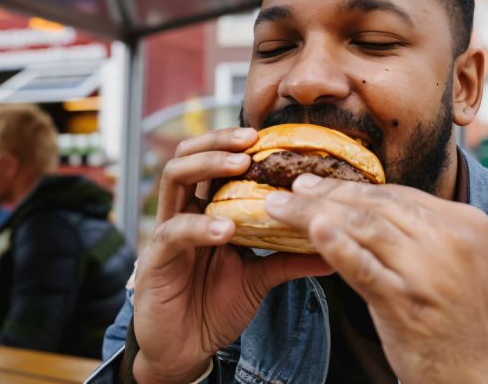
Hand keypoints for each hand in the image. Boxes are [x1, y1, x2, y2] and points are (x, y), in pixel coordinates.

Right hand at [133, 128, 331, 383]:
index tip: (267, 137)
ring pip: (173, 178)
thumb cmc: (215, 306)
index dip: (234, 143)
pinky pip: (173, 232)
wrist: (186, 350)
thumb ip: (289, 258)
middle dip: (218, 142)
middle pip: (187, 156)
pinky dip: (200, 226)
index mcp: (205, 210)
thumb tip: (333, 248)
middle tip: (250, 141)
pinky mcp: (154, 259)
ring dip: (206, 166)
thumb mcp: (260, 277)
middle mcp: (182, 212)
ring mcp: (165, 232)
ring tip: (238, 166)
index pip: (212, 160)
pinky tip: (225, 229)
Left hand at [265, 174, 487, 383]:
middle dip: (328, 194)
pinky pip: (364, 268)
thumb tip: (366, 206)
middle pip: (376, 206)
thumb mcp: (455, 261)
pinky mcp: (406, 304)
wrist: (484, 375)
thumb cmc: (463, 320)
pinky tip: (313, 231)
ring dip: (315, 214)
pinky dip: (337, 247)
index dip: (352, 186)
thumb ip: (421, 232)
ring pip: (363, 228)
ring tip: (281, 208)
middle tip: (293, 188)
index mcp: (464, 222)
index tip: (319, 184)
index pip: (397, 194)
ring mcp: (427, 271)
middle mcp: (448, 240)